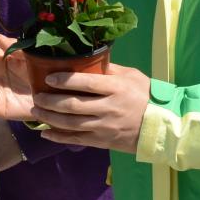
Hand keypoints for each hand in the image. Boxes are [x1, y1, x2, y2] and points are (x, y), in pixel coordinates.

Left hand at [32, 64, 149, 152]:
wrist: (164, 127)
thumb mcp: (132, 76)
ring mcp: (105, 127)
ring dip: (50, 118)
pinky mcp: (103, 141)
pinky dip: (59, 137)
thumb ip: (109, 69)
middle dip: (50, 101)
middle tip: (36, 96)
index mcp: (116, 89)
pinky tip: (45, 133)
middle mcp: (108, 108)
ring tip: (36, 111)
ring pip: (71, 124)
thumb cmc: (147, 96)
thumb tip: (86, 58)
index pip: (85, 83)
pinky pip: (77, 140)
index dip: (64, 80)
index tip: (47, 77)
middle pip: (73, 105)